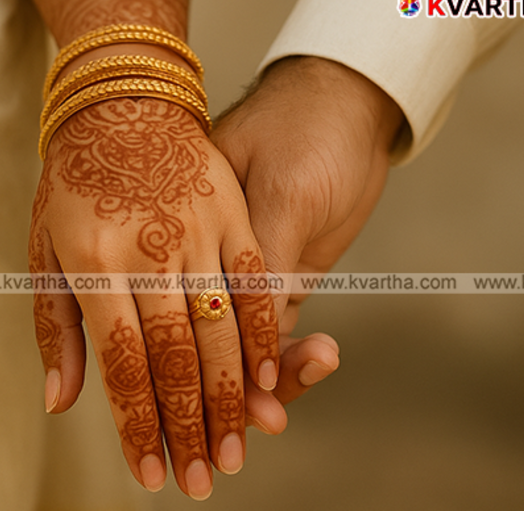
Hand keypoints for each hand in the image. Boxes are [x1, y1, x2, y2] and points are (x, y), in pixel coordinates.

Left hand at [29, 98, 279, 498]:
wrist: (122, 98)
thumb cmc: (74, 180)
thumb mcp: (45, 249)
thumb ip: (58, 327)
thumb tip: (62, 402)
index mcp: (94, 261)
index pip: (122, 362)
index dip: (138, 424)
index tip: (150, 471)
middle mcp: (148, 250)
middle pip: (176, 356)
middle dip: (189, 426)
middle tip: (200, 479)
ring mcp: (197, 231)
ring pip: (221, 330)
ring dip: (231, 398)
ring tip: (235, 448)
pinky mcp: (233, 215)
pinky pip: (258, 285)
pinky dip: (266, 337)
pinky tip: (269, 381)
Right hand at [211, 56, 404, 432]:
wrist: (347, 99)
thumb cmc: (304, 130)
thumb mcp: (283, 194)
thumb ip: (266, 275)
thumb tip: (253, 361)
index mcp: (184, 231)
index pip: (177, 320)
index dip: (194, 376)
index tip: (219, 416)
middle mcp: (203, 259)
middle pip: (204, 347)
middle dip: (229, 394)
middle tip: (261, 423)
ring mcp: (239, 272)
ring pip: (241, 348)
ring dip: (272, 377)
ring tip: (317, 370)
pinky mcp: (275, 278)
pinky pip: (275, 332)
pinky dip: (293, 356)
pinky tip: (323, 358)